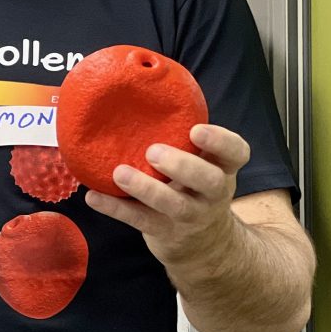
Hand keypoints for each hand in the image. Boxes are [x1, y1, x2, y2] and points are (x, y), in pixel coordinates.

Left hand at [84, 124, 248, 267]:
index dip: (220, 141)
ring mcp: (192, 216)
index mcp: (222, 167)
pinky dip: (115, 209)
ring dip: (146, 189)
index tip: (195, 130)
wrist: (205, 243)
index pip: (236, 152)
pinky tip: (94, 197)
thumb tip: (142, 88)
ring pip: (175, 205)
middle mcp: (213, 193)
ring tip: (120, 173)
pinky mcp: (166, 232)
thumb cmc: (194, 186)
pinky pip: (141, 221)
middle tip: (153, 152)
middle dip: (183, 166)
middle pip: (209, 181)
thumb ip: (182, 138)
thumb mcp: (203, 163)